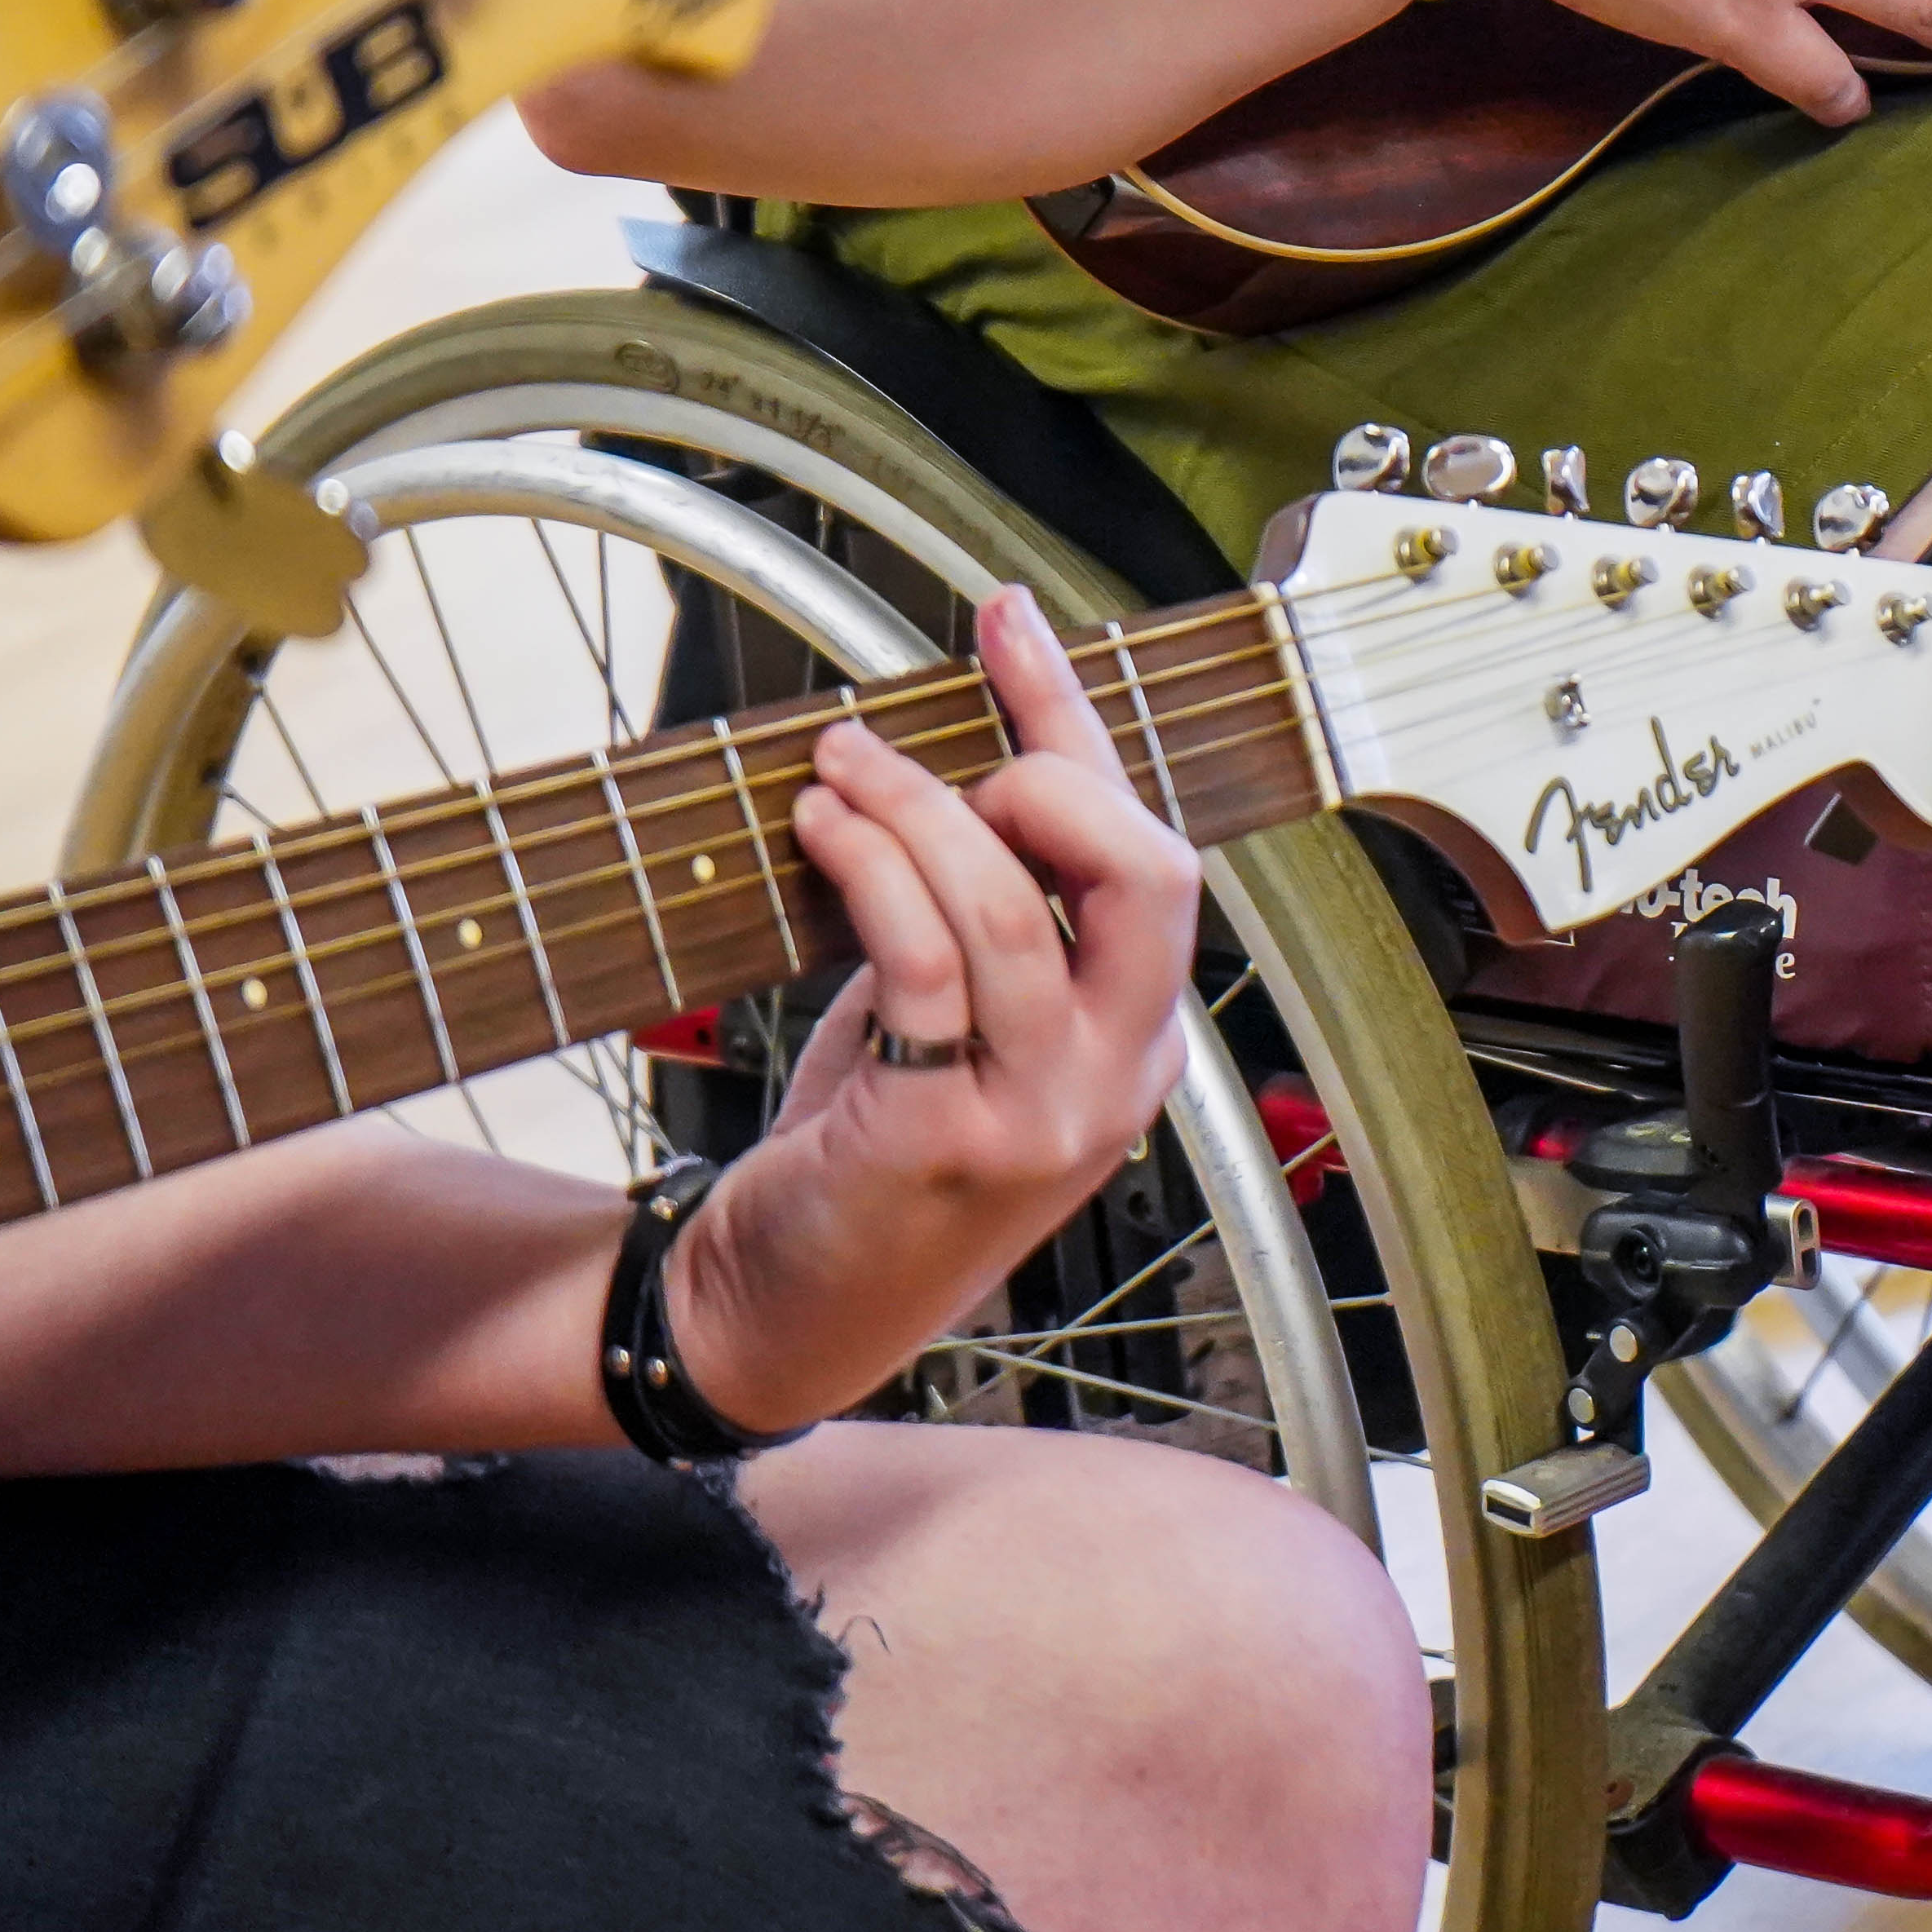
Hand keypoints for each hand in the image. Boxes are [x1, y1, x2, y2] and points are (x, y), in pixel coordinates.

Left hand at [666, 587, 1198, 1434]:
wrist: (784, 1314)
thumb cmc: (867, 1155)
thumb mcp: (955, 1027)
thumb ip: (983, 925)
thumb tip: (945, 771)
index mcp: (1139, 1039)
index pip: (1148, 851)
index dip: (1076, 721)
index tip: (1009, 617)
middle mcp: (1116, 1075)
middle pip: (1147, 875)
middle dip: (1047, 772)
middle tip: (937, 754)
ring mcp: (1041, 1114)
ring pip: (1012, 906)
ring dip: (917, 808)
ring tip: (839, 767)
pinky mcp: (944, 1135)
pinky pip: (922, 961)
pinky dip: (871, 868)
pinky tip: (820, 829)